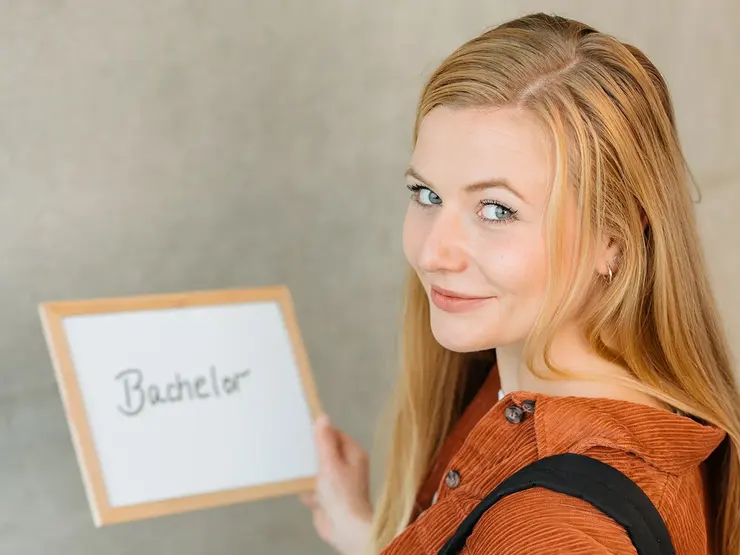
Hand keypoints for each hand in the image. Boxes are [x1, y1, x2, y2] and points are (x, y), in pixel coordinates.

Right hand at [301, 414, 373, 554]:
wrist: (345, 528)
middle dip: (312, 453)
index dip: (320, 432)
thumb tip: (323, 417)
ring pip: (318, 470)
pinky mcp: (329, 497)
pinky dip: (308, 489)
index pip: (335, 434)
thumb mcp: (330, 462)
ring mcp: (338, 483)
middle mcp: (348, 466)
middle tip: (295, 447)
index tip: (303, 429)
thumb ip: (325, 441)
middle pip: (326, 452)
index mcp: (353, 454)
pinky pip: (314, 487)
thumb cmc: (342, 494)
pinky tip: (303, 490)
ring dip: (308, 473)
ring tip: (296, 468)